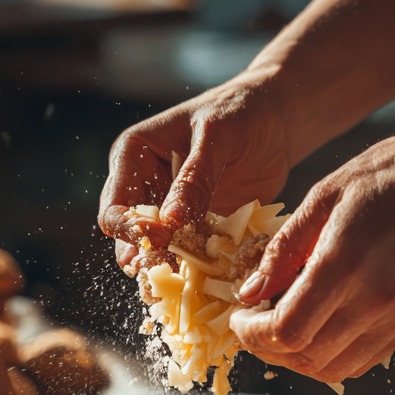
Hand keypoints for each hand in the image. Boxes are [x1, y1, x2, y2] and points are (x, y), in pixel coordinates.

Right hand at [98, 74, 291, 272]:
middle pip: (129, 234)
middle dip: (145, 256)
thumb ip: (194, 180)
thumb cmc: (243, 111)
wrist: (279, 119)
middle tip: (164, 274)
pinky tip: (207, 277)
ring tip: (184, 283)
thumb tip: (168, 223)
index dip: (130, 228)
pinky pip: (189, 252)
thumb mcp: (217, 138)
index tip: (160, 239)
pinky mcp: (197, 224)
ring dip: (169, 267)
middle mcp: (145, 184)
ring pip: (157, 249)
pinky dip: (197, 266)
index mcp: (135, 155)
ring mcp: (170, 208)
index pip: (115, 204)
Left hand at [232, 117, 394, 384]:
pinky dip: (336, 353)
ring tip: (289, 327)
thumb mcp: (327, 193)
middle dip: (269, 349)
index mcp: (346, 261)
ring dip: (301, 358)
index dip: (252, 335)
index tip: (240, 319)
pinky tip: (326, 324)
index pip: (286, 331)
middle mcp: (377, 298)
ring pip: (336, 369)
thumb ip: (285, 248)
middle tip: (257, 325)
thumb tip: (251, 291)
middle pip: (306, 359)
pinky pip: (367, 359)